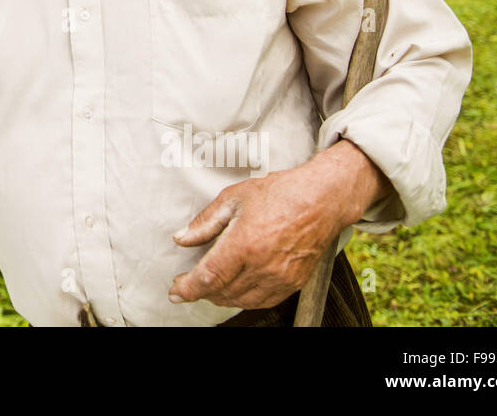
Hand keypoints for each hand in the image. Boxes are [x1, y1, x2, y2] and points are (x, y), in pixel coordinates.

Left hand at [167, 141, 386, 309]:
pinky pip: (263, 301)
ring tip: (208, 288)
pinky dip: (244, 300)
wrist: (321, 199)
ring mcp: (280, 278)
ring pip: (241, 300)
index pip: (209, 277)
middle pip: (222, 292)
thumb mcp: (233, 198)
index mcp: (245, 244)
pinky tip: (235, 291)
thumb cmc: (279, 193)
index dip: (187, 288)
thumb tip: (181, 238)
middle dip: (200, 292)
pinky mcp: (294, 283)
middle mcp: (263, 266)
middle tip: (187, 285)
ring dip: (220, 298)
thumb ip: (205, 222)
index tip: (175, 292)